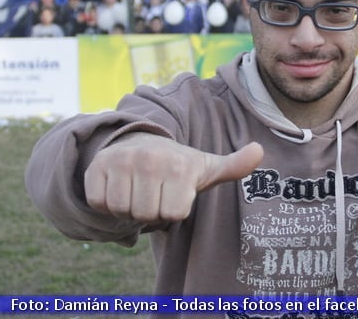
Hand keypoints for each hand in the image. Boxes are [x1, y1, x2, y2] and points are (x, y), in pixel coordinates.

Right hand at [84, 133, 262, 222]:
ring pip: (122, 210)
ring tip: (138, 189)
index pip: (173, 214)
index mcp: (179, 165)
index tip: (174, 193)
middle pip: (146, 214)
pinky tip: (119, 186)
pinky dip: (106, 202)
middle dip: (150, 211)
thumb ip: (234, 165)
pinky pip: (99, 202)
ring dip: (128, 208)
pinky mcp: (97, 166)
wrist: (141, 142)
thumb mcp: (207, 166)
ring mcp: (121, 161)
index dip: (173, 211)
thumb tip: (260, 150)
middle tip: (154, 193)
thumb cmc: (178, 165)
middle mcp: (150, 160)